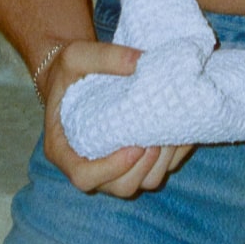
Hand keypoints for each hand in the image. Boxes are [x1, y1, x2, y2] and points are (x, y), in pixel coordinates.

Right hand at [38, 38, 193, 197]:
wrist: (77, 76)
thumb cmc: (70, 71)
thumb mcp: (76, 56)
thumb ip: (104, 57)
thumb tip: (141, 62)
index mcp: (63, 149)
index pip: (84, 176)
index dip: (111, 169)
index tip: (134, 146)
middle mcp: (89, 165)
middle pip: (120, 186)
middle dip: (144, 166)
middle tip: (157, 137)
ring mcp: (114, 168)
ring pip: (143, 183)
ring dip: (163, 163)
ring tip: (171, 132)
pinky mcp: (135, 162)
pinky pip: (159, 171)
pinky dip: (174, 156)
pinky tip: (180, 131)